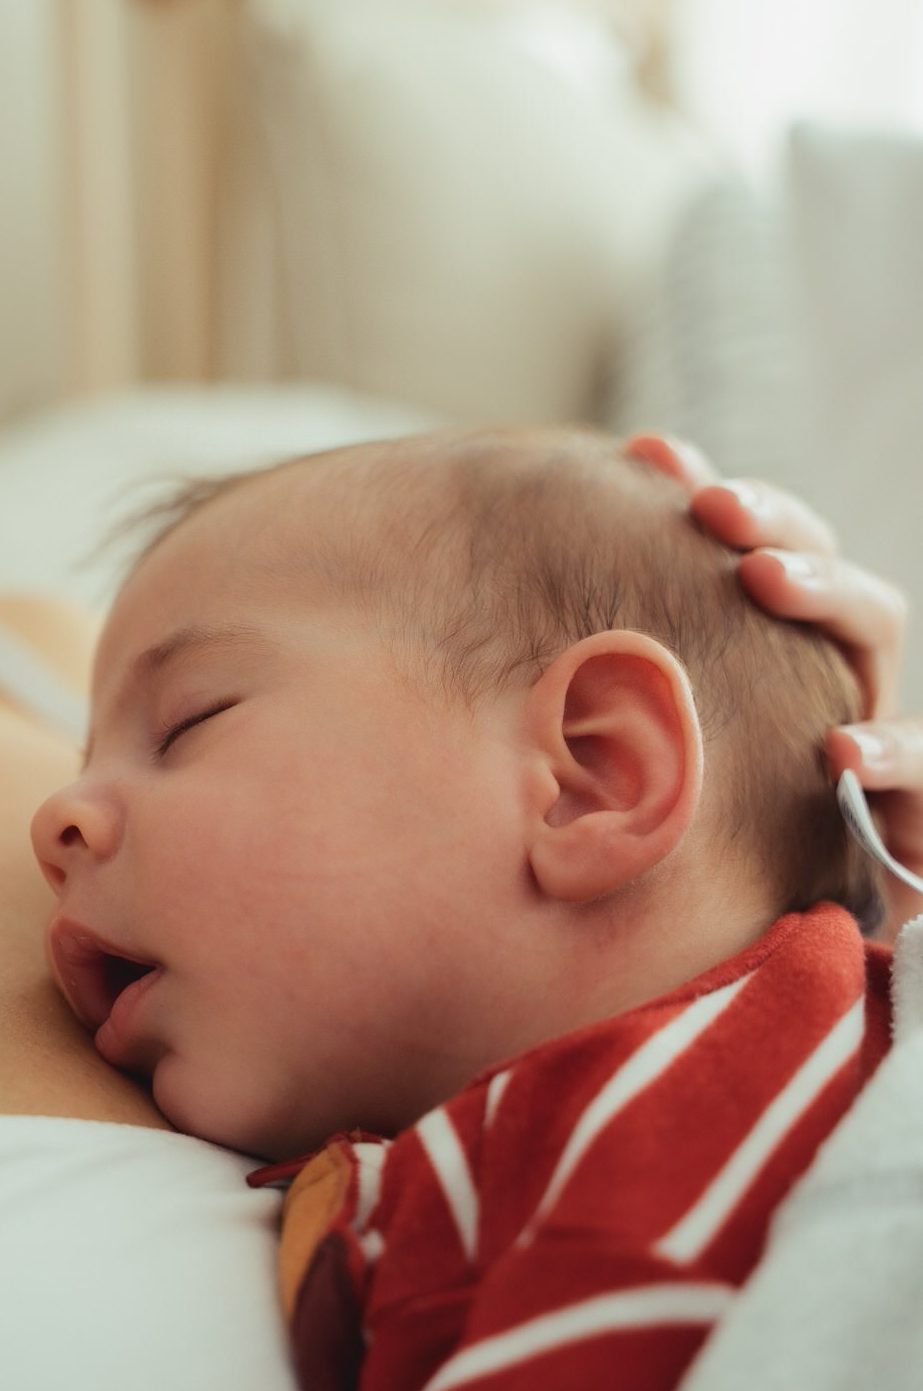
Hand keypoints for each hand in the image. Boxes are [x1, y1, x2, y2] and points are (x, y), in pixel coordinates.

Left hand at [624, 433, 921, 937]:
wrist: (794, 937)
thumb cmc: (712, 846)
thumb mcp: (656, 770)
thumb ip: (619, 701)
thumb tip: (508, 608)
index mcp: (778, 649)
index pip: (763, 541)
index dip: (716, 494)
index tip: (651, 453)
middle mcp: (835, 672)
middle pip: (815, 559)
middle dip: (771, 521)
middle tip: (710, 505)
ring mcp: (884, 730)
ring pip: (877, 632)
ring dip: (827, 592)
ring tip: (764, 577)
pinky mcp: (920, 815)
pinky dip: (893, 757)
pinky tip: (837, 753)